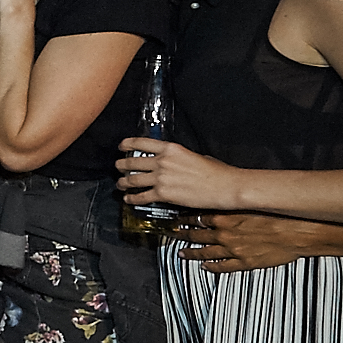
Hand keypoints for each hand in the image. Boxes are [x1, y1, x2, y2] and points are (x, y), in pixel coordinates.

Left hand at [115, 137, 245, 210]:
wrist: (224, 186)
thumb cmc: (215, 171)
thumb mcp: (193, 155)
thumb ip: (177, 158)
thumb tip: (170, 163)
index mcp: (171, 148)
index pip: (141, 143)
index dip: (127, 144)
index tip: (121, 146)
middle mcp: (162, 161)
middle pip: (133, 162)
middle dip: (121, 165)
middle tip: (118, 167)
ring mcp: (161, 178)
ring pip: (133, 179)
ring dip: (123, 183)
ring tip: (120, 184)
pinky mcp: (163, 194)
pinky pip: (141, 196)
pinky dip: (132, 198)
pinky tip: (129, 199)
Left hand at [178, 211, 315, 272]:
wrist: (298, 232)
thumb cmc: (280, 215)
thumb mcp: (251, 201)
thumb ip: (233, 201)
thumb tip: (222, 193)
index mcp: (226, 217)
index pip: (197, 216)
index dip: (185, 217)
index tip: (177, 217)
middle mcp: (225, 234)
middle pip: (197, 234)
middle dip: (182, 234)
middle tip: (173, 234)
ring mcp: (233, 250)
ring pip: (205, 252)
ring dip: (191, 252)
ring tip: (181, 253)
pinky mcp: (243, 263)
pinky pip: (222, 266)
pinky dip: (211, 266)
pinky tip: (205, 266)